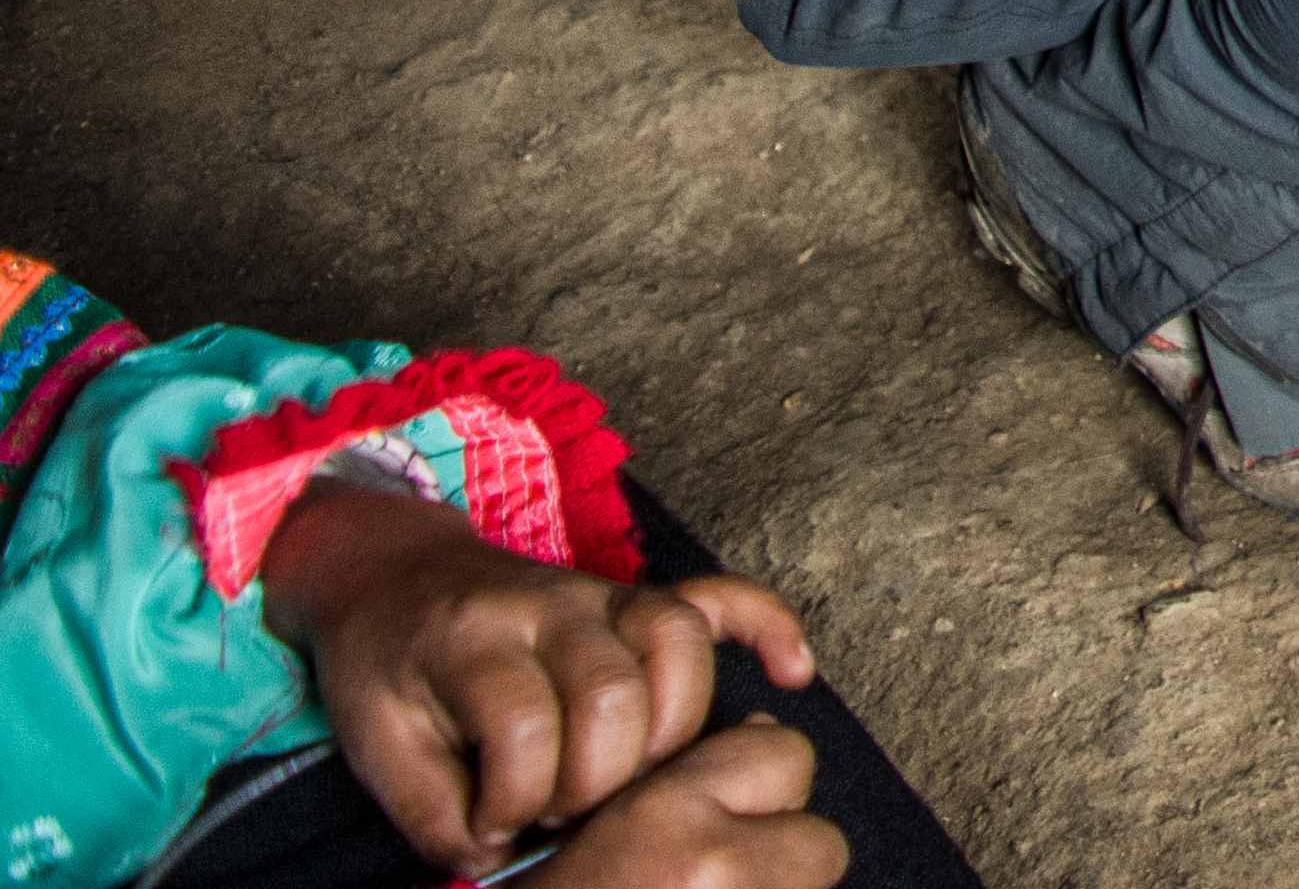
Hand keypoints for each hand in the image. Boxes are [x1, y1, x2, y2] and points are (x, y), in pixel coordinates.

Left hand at [266, 484, 818, 874]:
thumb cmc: (385, 668)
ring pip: (679, 651)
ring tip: (631, 778)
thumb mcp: (377, 744)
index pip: (526, 727)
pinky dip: (767, 627)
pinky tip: (789, 674)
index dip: (513, 801)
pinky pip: (723, 595)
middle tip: (557, 811)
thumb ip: (432, 809)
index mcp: (474, 641)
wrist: (394, 574)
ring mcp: (604, 595)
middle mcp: (552, 606)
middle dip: (593, 782)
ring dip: (666, 735)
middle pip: (615, 695)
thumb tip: (503, 857)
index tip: (489, 827)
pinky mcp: (638, 596)